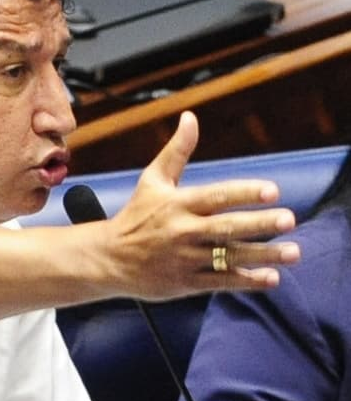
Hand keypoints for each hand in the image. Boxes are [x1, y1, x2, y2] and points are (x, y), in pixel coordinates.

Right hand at [99, 112, 298, 297]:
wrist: (106, 260)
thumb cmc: (135, 216)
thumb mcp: (152, 181)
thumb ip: (176, 152)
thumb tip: (190, 117)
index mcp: (177, 204)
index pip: (216, 196)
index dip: (244, 192)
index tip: (272, 190)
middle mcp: (181, 232)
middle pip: (225, 227)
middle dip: (258, 223)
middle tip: (289, 218)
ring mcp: (184, 259)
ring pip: (228, 257)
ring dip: (262, 254)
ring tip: (293, 252)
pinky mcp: (184, 283)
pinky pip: (219, 282)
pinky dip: (246, 280)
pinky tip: (271, 277)